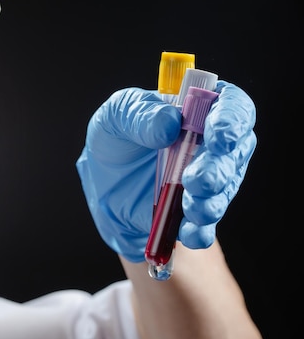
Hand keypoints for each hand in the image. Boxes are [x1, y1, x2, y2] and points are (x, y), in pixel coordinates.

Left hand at [76, 81, 255, 261]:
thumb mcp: (115, 115)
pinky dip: (200, 230)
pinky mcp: (195, 209)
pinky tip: (187, 233)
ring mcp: (209, 178)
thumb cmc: (116, 135)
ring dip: (212, 201)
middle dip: (219, 168)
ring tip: (190, 207)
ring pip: (226, 188)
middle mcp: (212, 142)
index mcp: (198, 108)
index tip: (219, 136)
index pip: (233, 105)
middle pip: (236, 150)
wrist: (102, 179)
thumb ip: (140, 113)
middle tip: (195, 180)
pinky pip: (207, 224)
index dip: (233, 119)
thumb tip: (170, 122)